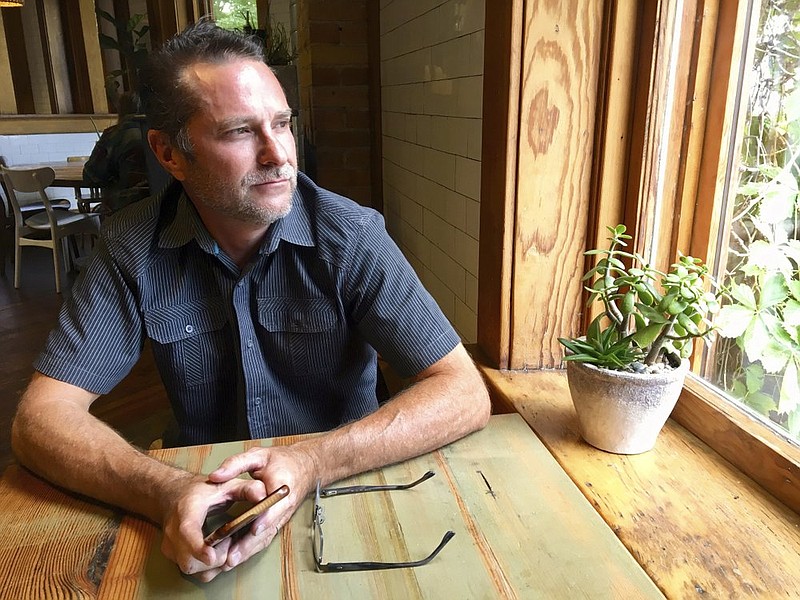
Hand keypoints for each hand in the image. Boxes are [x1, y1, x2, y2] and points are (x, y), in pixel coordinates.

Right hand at [159, 472, 266, 582]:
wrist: (173, 495)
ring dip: (214, 563)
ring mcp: (170, 546)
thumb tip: (263, 497)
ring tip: (224, 543)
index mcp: (186, 511)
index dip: (198, 548)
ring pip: (193, 569)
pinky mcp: (173, 556)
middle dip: (217, 557)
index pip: (187, 532)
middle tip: (230, 540)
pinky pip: (193, 571)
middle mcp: (173, 532)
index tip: (211, 557)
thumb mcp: (227, 484)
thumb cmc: (200, 491)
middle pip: (191, 560)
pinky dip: (208, 567)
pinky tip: (216, 551)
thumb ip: (247, 489)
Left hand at [206, 444, 318, 571]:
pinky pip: (266, 536)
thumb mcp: (259, 455)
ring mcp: (281, 515)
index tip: (253, 528)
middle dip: (250, 543)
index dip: (264, 518)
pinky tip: (238, 555)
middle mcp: (284, 505)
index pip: (273, 506)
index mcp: (282, 487)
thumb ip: (236, 463)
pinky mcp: (277, 521)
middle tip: (233, 555)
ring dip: (249, 550)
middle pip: (268, 528)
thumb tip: (217, 475)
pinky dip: (252, 547)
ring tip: (231, 561)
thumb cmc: (283, 461)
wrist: (306, 466)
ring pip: (266, 536)